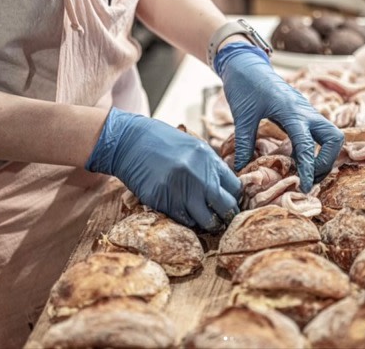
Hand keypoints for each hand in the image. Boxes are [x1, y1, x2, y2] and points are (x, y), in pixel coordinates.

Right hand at [86, 108, 241, 231]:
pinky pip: (184, 220)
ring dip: (208, 223)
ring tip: (206, 220)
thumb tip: (226, 187)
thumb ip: (210, 166)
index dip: (234, 197)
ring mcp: (180, 191)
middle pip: (226, 207)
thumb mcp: (193, 147)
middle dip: (227, 214)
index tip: (230, 200)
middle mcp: (198, 176)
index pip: (235, 187)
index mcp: (208, 159)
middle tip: (223, 217)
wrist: (129, 142)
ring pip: (206, 220)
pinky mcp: (163, 202)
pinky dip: (188, 221)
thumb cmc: (162, 142)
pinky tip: (186, 214)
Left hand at [215, 42, 343, 192]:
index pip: (307, 146)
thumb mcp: (242, 116)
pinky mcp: (303, 113)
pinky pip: (318, 134)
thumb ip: (244, 143)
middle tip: (306, 176)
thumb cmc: (244, 85)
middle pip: (334, 139)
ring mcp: (307, 111)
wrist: (246, 62)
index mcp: (292, 112)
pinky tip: (297, 159)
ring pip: (331, 136)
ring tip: (303, 171)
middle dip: (326, 161)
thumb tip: (240, 170)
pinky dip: (314, 149)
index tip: (304, 187)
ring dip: (323, 156)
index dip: (308, 169)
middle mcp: (306, 112)